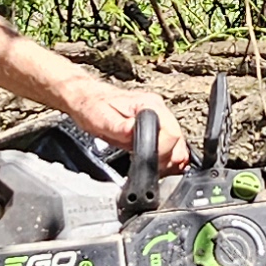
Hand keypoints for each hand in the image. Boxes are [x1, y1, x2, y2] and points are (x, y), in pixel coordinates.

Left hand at [60, 77, 191, 171]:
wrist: (87, 99)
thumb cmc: (92, 107)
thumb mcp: (100, 119)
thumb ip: (118, 127)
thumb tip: (132, 133)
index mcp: (148, 104)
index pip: (171, 132)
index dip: (162, 152)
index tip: (148, 161)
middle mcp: (157, 107)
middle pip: (178, 139)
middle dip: (166, 157)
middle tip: (149, 167)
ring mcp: (159, 115)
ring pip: (178, 142)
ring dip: (168, 157)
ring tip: (150, 165)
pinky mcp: (157, 123)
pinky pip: (172, 143)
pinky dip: (167, 155)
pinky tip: (155, 161)